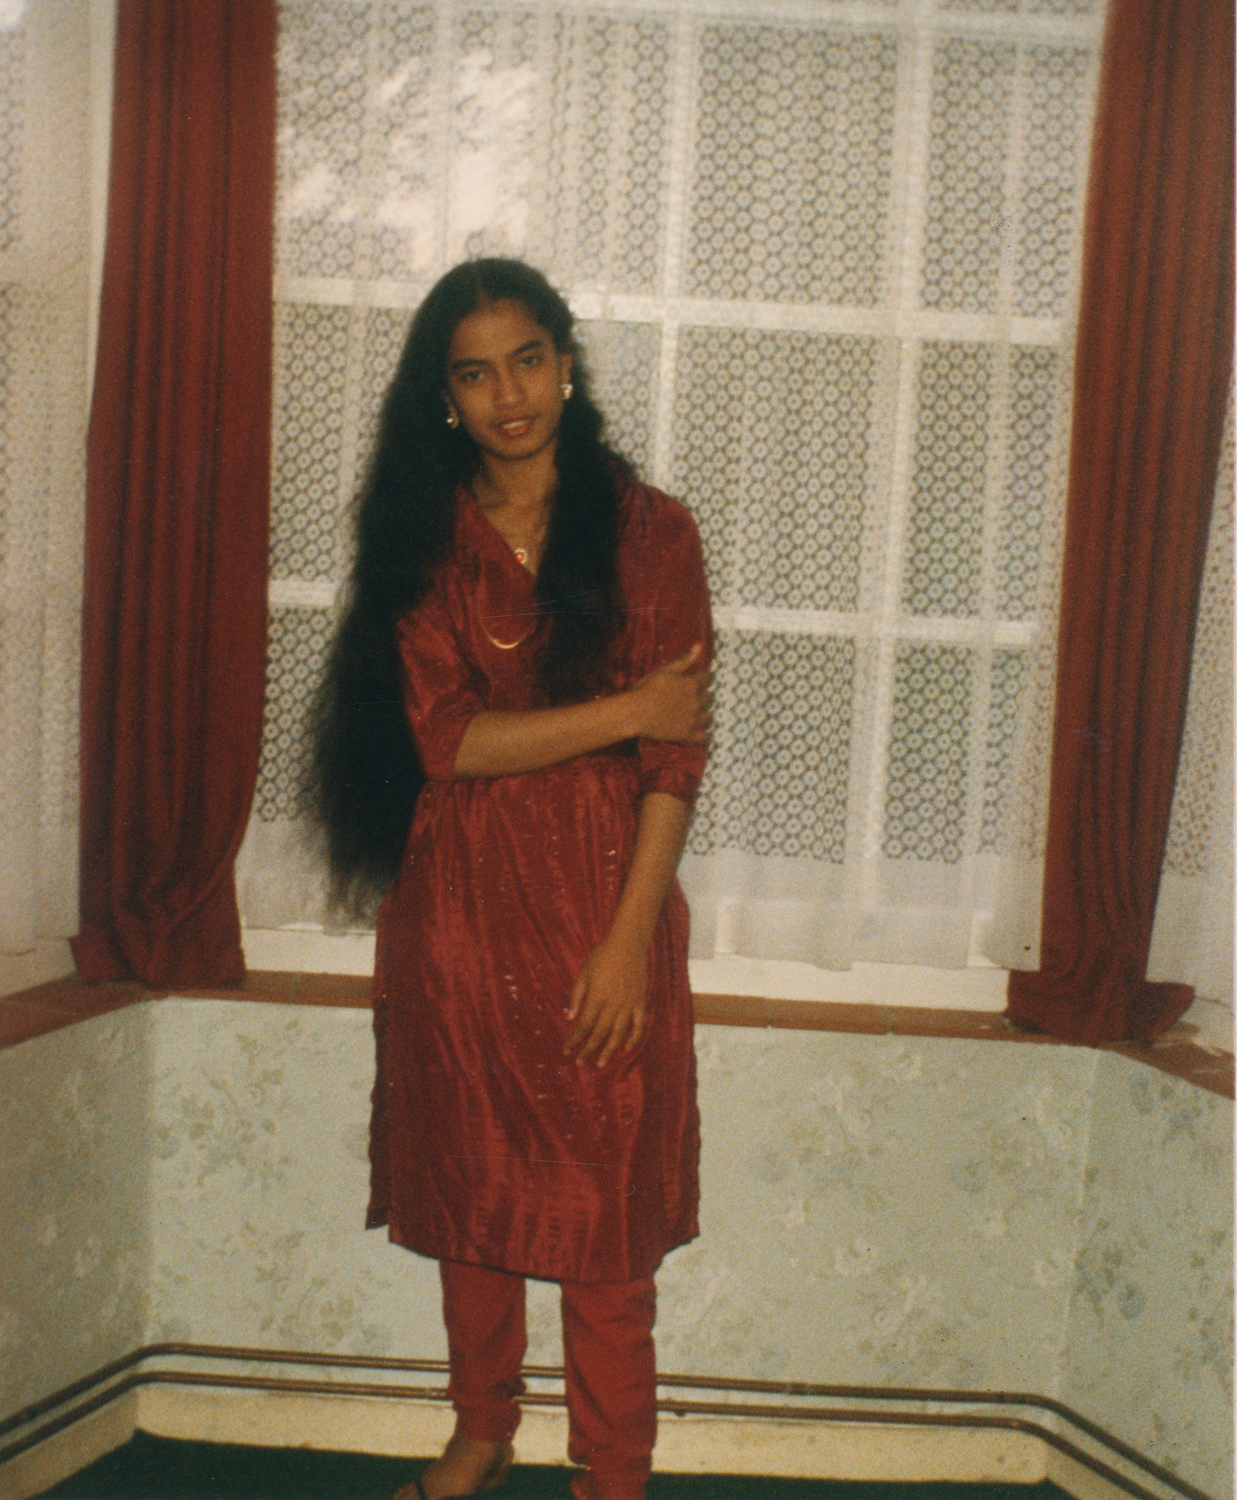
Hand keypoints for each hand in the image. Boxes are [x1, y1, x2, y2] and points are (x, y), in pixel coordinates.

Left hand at [564, 931, 648, 1067]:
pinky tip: (625, 1049)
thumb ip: (576, 996)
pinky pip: (638, 1026)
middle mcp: (613, 1005)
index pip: (583, 1026)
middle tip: (580, 1063)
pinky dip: (633, 1039)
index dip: (574, 1041)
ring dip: (608, 1050)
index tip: (566, 1051)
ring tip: (600, 1063)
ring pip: (618, 1034)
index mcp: (597, 997)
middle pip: (599, 1034)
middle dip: (588, 1050)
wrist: (628, 943)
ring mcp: (629, 1005)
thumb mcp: (583, 973)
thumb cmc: (602, 956)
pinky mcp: (640, 1002)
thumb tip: (569, 1019)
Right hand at [629, 643, 710, 743]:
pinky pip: (704, 738)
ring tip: (697, 715)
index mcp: (692, 684)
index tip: (701, 680)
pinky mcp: (687, 735)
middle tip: (695, 698)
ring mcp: (693, 719)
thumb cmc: (647, 688)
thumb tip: (699, 645)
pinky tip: (702, 735)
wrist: (635, 712)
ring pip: (709, 717)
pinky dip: (704, 737)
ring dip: (705, 715)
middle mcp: (697, 701)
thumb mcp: (665, 670)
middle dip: (704, 696)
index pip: (708, 678)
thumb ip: (685, 659)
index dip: (705, 678)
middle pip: (710, 698)